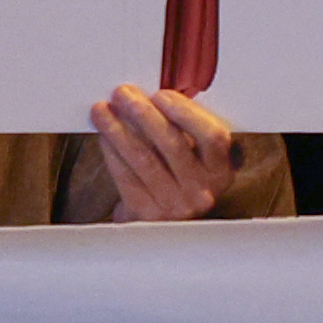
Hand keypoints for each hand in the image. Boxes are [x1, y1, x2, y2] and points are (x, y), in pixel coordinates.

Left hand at [87, 83, 236, 221]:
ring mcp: (176, 205)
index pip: (213, 137)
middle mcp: (203, 190)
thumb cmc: (176, 181)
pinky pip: (126, 176)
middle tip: (123, 94)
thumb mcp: (195, 159)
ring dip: (118, 129)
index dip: (186, 113)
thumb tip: (151, 95)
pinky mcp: (147, 214)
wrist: (161, 228)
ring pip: (144, 158)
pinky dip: (111, 152)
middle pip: (172, 144)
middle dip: (143, 113)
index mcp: (221, 171)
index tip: (160, 94)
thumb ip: (185, 131)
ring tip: (102, 110)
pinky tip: (103, 136)